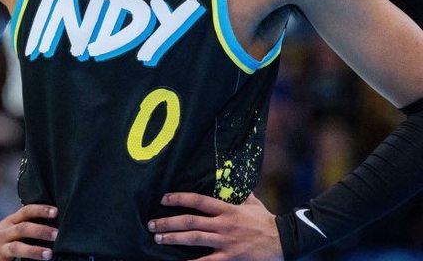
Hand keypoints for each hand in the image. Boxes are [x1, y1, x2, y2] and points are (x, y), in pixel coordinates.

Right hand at [0, 204, 57, 260]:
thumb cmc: (3, 234)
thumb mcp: (13, 223)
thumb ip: (28, 221)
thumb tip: (55, 219)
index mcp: (12, 221)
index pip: (27, 211)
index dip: (41, 209)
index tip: (56, 211)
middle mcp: (6, 232)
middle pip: (23, 228)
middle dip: (40, 230)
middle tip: (57, 234)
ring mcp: (1, 248)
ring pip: (16, 248)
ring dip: (33, 251)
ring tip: (49, 255)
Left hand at [147, 192, 282, 260]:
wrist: (283, 240)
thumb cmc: (266, 220)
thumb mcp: (251, 202)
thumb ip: (238, 194)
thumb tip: (230, 181)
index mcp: (227, 208)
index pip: (198, 201)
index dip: (179, 198)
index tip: (164, 199)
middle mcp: (223, 224)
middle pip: (190, 221)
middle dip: (169, 222)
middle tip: (152, 224)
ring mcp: (225, 242)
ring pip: (194, 239)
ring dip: (174, 239)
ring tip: (158, 239)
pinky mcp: (229, 258)